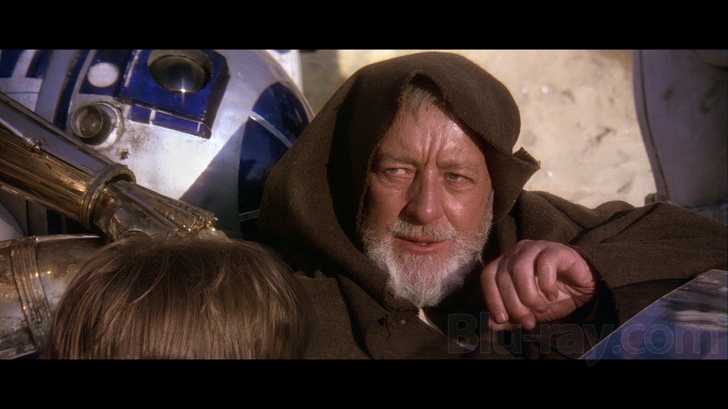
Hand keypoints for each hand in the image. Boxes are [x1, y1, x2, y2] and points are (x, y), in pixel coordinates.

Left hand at [481, 240, 596, 330]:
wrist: (583, 288)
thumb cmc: (552, 297)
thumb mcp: (530, 312)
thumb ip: (511, 317)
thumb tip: (492, 324)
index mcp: (505, 264)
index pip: (488, 277)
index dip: (492, 299)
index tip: (502, 319)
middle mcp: (516, 253)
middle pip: (504, 276)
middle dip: (514, 304)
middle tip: (528, 322)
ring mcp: (535, 248)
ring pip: (520, 269)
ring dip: (528, 295)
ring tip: (541, 308)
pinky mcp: (555, 249)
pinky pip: (544, 264)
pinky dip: (546, 284)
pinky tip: (552, 295)